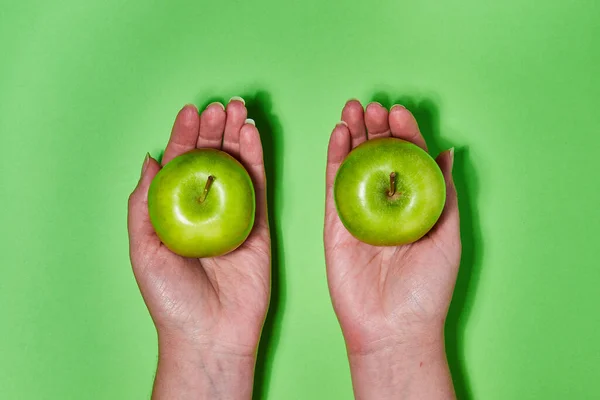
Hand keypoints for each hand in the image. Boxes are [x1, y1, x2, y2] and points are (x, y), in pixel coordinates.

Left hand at [127, 100, 269, 398]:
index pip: (180, 165)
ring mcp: (234, 214)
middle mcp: (205, 208)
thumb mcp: (143, 248)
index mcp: (175, 212)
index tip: (189, 111)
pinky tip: (252, 135)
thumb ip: (144, 203)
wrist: (210, 332)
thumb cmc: (171, 297)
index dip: (183, 137)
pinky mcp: (260, 223)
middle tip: (219, 106)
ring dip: (237, 135)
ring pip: (237, 166)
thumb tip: (149, 160)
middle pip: (211, 160)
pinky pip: (260, 184)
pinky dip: (257, 158)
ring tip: (237, 109)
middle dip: (213, 130)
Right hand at [324, 100, 459, 398]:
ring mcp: (358, 212)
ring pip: (353, 164)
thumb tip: (447, 151)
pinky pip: (333, 184)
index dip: (404, 133)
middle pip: (378, 156)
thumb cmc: (427, 287)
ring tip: (354, 107)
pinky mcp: (334, 223)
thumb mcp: (448, 234)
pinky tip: (339, 133)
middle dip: (376, 128)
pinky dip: (334, 157)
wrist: (393, 326)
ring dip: (353, 134)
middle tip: (373, 106)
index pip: (407, 159)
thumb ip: (442, 191)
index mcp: (414, 205)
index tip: (399, 111)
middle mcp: (385, 204)